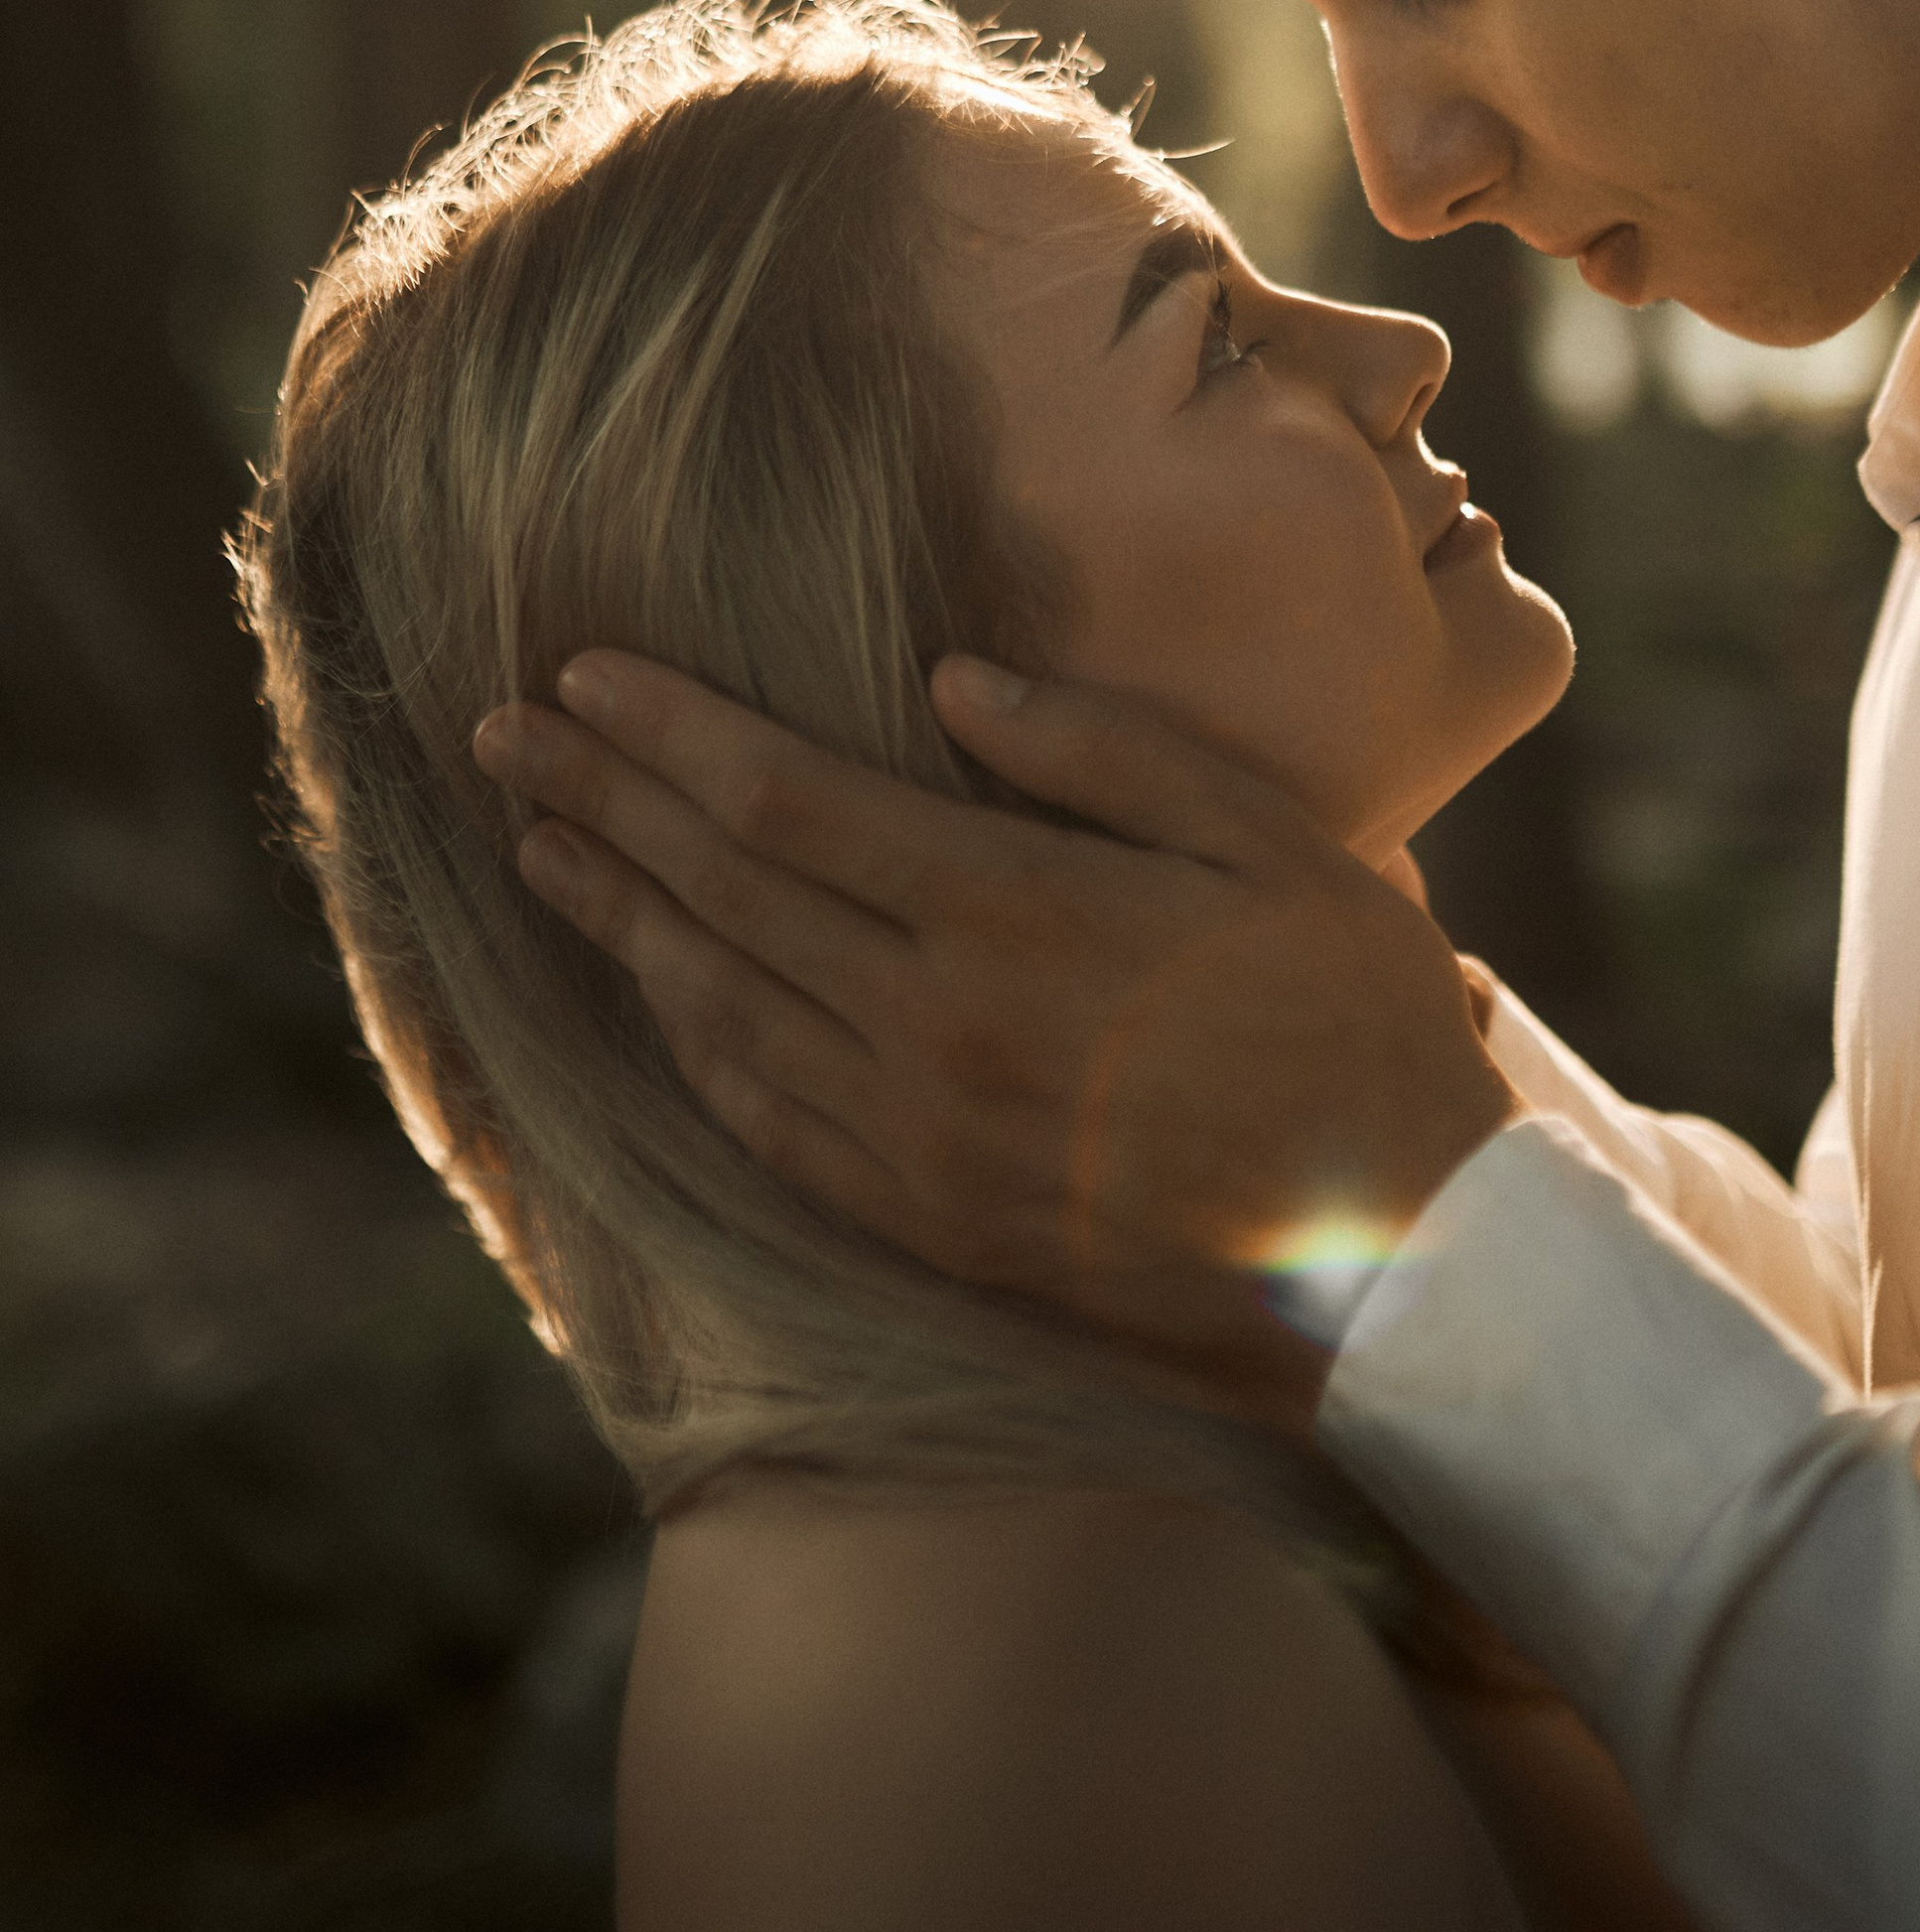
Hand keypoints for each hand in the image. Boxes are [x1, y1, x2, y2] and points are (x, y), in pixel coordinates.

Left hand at [472, 655, 1517, 1413]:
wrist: (1409, 1256)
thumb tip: (944, 682)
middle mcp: (938, 1032)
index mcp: (1016, 914)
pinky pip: (772, 1126)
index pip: (784, 801)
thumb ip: (1100, 748)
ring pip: (722, 1011)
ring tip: (541, 850)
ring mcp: (925, 1144)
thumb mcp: (1265, 838)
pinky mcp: (936, 1226)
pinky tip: (655, 998)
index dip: (669, 733)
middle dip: (600, 803)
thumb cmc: (1359, 1016)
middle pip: (720, 894)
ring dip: (617, 921)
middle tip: (499, 737)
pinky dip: (694, 1047)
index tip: (579, 675)